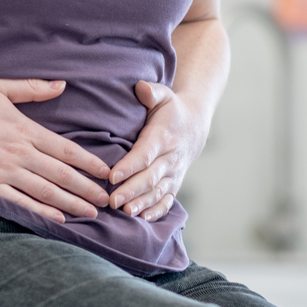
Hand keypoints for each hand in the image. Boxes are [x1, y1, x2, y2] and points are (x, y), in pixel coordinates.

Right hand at [0, 78, 113, 223]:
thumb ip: (32, 88)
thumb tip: (61, 84)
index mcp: (25, 129)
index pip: (66, 149)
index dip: (89, 163)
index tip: (107, 173)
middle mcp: (19, 153)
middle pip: (62, 175)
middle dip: (88, 189)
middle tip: (108, 201)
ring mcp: (3, 171)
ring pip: (46, 192)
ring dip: (71, 204)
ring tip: (91, 214)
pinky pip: (19, 202)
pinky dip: (41, 212)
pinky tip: (58, 220)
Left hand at [107, 81, 207, 222]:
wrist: (194, 126)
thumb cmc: (171, 110)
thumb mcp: (163, 95)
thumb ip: (151, 92)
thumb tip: (141, 88)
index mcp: (163, 136)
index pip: (145, 154)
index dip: (129, 166)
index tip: (112, 175)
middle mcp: (170, 158)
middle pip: (150, 177)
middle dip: (131, 190)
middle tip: (112, 200)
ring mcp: (174, 173)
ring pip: (157, 192)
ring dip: (142, 203)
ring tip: (125, 212)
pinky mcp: (174, 184)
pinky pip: (167, 201)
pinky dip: (157, 211)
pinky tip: (143, 219)